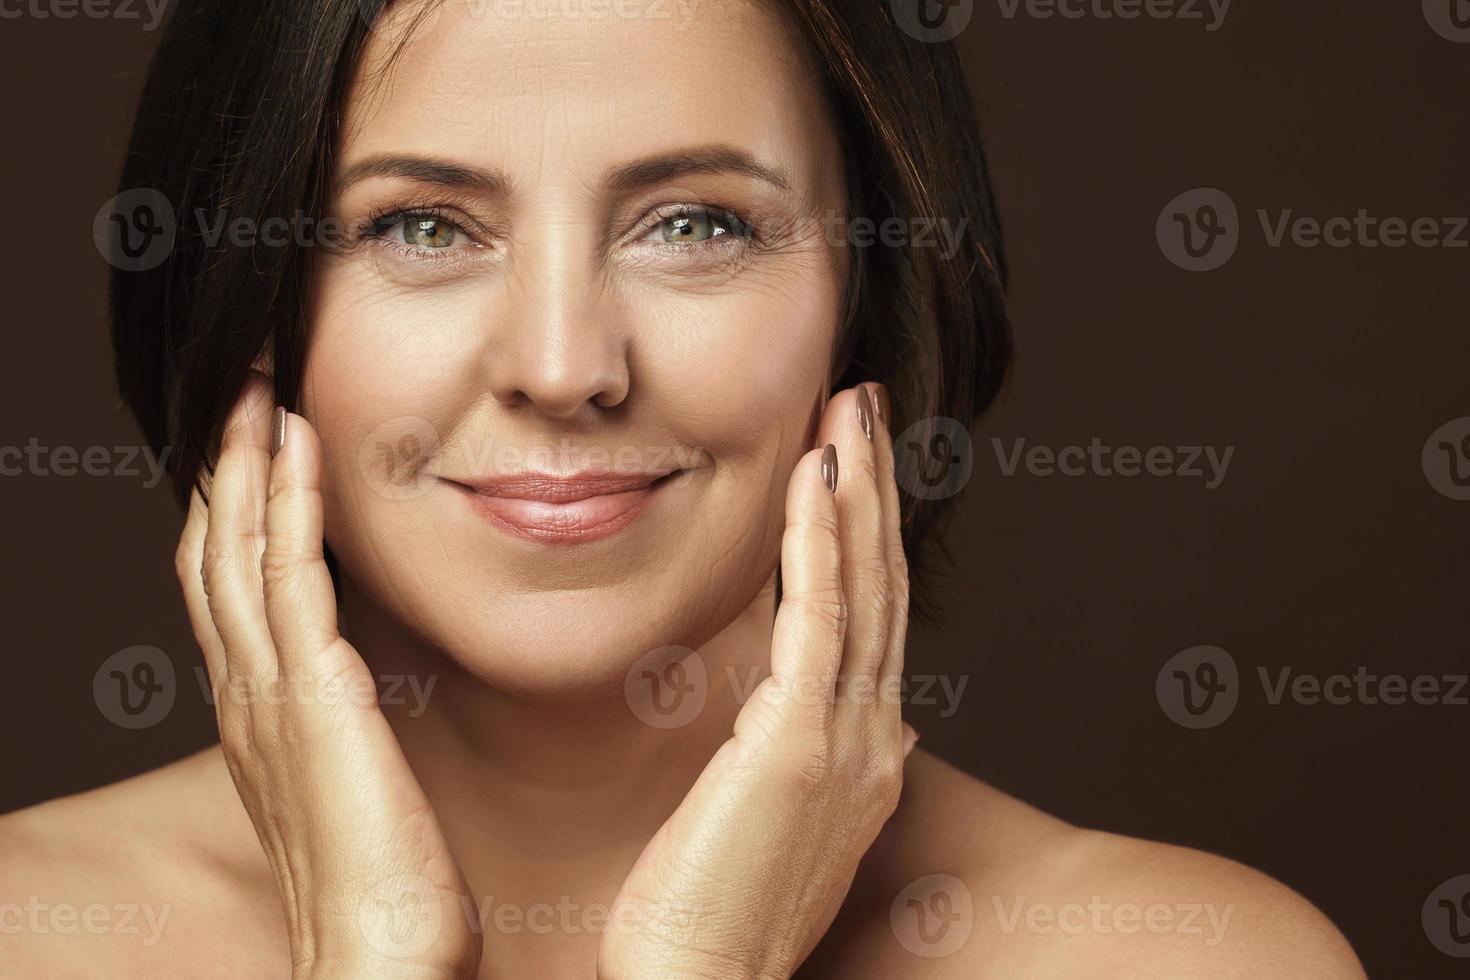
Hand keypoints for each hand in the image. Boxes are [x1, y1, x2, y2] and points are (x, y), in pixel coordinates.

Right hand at [175, 374, 479, 979]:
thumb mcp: (356, 780)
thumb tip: (366, 686)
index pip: (228, 586)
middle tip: (240, 384)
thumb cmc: (386, 882)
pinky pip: (290, 576)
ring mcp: (268, 692)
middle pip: (213, 550)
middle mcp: (246, 693)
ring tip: (256, 384)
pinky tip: (298, 445)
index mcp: (257, 711)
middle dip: (222, 463)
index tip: (253, 441)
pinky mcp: (313, 696)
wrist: (378, 956)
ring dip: (243, 458)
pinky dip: (287, 503)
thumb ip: (347, 725)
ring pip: (234, 547)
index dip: (231, 507)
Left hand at [599, 383, 915, 979]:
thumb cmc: (707, 918)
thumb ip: (819, 759)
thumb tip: (853, 717)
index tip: (852, 462)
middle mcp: (873, 738)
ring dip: (859, 491)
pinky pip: (819, 617)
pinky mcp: (802, 745)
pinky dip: (821, 539)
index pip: (872, 618)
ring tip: (851, 410)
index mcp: (864, 753)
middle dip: (877, 489)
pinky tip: (814, 474)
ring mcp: (847, 741)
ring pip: (863, 588)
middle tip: (866, 404)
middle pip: (882, 586)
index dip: (869, 534)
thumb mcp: (782, 822)